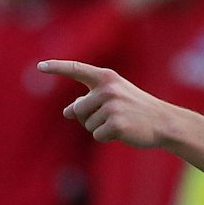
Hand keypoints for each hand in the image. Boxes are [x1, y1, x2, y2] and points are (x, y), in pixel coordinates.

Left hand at [40, 60, 176, 147]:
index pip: (76, 69)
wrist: (164, 122)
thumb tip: (67, 112)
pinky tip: (122, 132)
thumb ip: (90, 100)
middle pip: (77, 109)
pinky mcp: (116, 124)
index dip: (57, 67)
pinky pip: (97, 135)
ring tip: (120, 122)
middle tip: (112, 116)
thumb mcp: (114, 97)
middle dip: (87, 117)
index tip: (39, 66)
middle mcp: (107, 89)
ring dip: (100, 128)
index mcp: (106, 77)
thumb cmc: (137, 109)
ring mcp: (112, 106)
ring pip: (87, 124)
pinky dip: (106, 137)